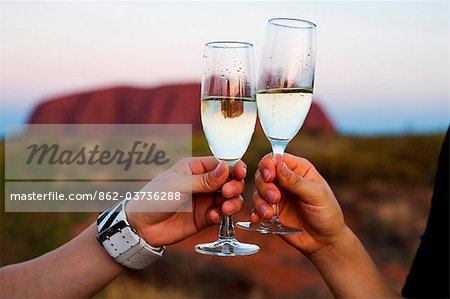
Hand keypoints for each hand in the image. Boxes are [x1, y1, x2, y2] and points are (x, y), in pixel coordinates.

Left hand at [127, 157, 245, 246]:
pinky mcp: (204, 218)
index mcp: (195, 168)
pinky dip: (221, 216)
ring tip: (225, 208)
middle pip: (230, 181)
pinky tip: (213, 217)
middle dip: (234, 186)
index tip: (240, 173)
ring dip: (233, 202)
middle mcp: (203, 183)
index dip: (233, 168)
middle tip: (227, 193)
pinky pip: (221, 215)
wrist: (141, 227)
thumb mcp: (178, 185)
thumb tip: (227, 167)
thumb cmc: (155, 198)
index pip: (221, 164)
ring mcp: (205, 201)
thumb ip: (204, 180)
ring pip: (229, 199)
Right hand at [251, 153, 347, 256]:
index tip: (270, 176)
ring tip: (270, 214)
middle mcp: (284, 180)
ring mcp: (276, 195)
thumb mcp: (316, 195)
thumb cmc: (327, 214)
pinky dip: (256, 213)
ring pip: (257, 191)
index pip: (276, 158)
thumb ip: (295, 181)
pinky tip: (259, 218)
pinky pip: (256, 208)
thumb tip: (278, 163)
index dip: (268, 165)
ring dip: (260, 202)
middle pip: (262, 173)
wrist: (324, 241)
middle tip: (275, 198)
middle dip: (264, 186)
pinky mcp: (270, 210)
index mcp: (298, 169)